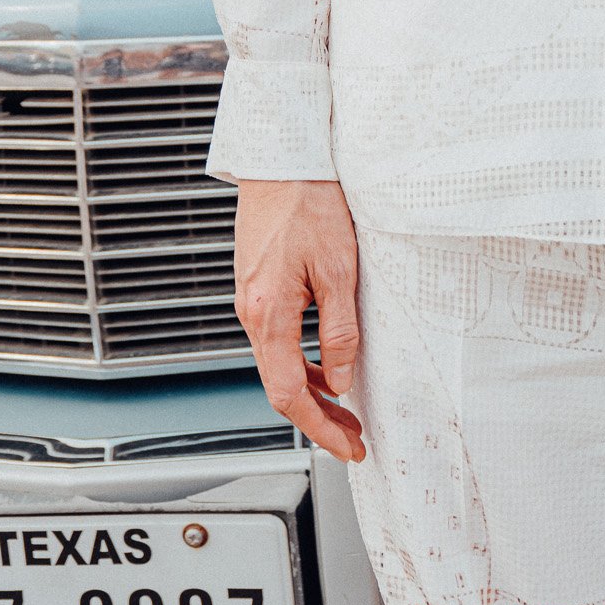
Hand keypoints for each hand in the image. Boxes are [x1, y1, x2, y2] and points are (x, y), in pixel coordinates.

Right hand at [232, 178, 364, 462]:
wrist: (283, 158)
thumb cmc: (310, 202)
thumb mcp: (340, 269)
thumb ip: (340, 330)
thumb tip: (342, 378)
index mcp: (268, 313)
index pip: (290, 393)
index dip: (320, 428)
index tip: (347, 447)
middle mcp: (251, 312)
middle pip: (281, 385)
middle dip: (319, 418)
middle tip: (353, 438)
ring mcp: (252, 299)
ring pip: (279, 364)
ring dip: (312, 392)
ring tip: (346, 409)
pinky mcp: (259, 286)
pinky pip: (278, 339)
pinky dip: (302, 362)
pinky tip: (326, 364)